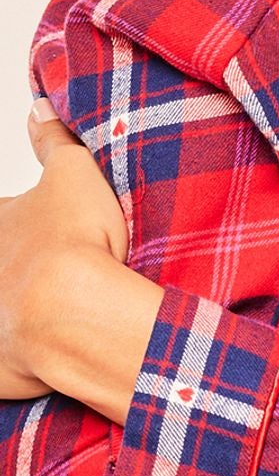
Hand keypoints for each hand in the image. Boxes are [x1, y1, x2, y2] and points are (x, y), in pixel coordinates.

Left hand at [0, 107, 151, 407]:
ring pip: (0, 316)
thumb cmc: (74, 245)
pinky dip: (11, 368)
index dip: (14, 223)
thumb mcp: (72, 174)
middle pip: (1, 271)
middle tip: (33, 275)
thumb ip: (53, 140)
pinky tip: (26, 364)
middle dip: (11, 273)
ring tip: (25, 316)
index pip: (4, 219)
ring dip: (9, 315)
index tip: (33, 234)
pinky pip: (3, 369)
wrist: (73, 314)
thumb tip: (39, 106)